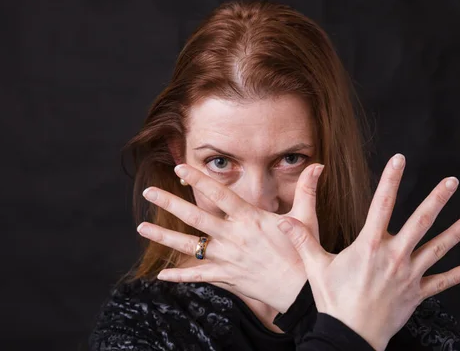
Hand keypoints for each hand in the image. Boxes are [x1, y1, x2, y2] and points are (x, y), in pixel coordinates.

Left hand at [136, 162, 324, 312]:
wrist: (300, 292)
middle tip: (148, 191)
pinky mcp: (226, 278)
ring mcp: (227, 259)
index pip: (219, 194)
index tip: (179, 167)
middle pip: (196, 217)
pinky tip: (161, 274)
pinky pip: (198, 276)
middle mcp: (234, 237)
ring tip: (141, 228)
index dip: (198, 179)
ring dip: (164, 236)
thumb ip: (307, 190)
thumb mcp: (307, 219)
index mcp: (250, 219)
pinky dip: (179, 275)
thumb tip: (318, 165)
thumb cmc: (304, 253)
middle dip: (170, 203)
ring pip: (190, 246)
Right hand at [277, 154, 459, 350]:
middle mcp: (394, 256)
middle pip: (420, 222)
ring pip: (437, 249)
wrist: (351, 336)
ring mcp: (408, 275)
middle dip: (436, 199)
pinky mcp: (416, 294)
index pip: (382, 204)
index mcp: (370, 246)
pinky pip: (439, 283)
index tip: (399, 160)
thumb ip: (302, 240)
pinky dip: (455, 276)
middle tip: (452, 182)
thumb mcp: (316, 267)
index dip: (390, 179)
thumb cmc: (334, 301)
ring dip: (455, 233)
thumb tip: (284, 221)